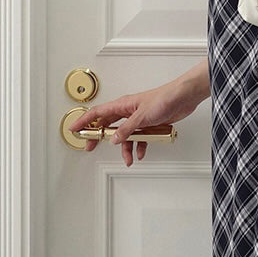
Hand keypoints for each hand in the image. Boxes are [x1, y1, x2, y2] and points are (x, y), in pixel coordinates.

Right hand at [66, 72, 205, 168]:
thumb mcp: (141, 117)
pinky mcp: (149, 124)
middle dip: (99, 137)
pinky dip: (139, 146)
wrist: (183, 98)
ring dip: (124, 148)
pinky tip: (141, 153)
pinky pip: (139, 138)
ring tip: (127, 158)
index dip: (83, 121)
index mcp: (122, 105)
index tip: (73, 129)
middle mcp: (128, 111)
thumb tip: (113, 140)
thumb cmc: (164, 98)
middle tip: (90, 147)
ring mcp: (138, 118)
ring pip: (124, 135)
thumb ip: (127, 129)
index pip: (97, 113)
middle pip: (107, 126)